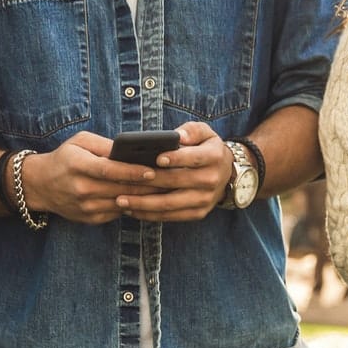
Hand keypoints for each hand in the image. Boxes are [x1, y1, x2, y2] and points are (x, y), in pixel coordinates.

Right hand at [20, 132, 163, 223]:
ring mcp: (85, 207)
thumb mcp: (80, 142)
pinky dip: (133, 206)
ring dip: (145, 198)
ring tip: (165, 190)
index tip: (152, 171)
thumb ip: (105, 145)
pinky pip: (118, 213)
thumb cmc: (65, 158)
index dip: (132, 172)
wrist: (40, 185)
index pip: (109, 170)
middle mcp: (80, 189)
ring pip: (122, 203)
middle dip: (147, 186)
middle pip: (120, 189)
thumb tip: (132, 150)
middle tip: (170, 181)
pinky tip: (148, 199)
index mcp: (77, 166)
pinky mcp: (90, 219)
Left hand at [116, 122, 236, 221]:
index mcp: (214, 157)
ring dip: (144, 204)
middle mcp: (212, 180)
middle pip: (177, 182)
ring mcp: (205, 200)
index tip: (157, 158)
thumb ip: (191, 130)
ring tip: (121, 200)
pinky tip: (132, 210)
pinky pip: (171, 216)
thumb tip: (178, 136)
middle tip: (123, 181)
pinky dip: (150, 215)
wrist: (226, 174)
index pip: (194, 158)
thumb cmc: (207, 149)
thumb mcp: (205, 133)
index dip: (176, 159)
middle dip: (149, 182)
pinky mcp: (198, 213)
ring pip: (170, 204)